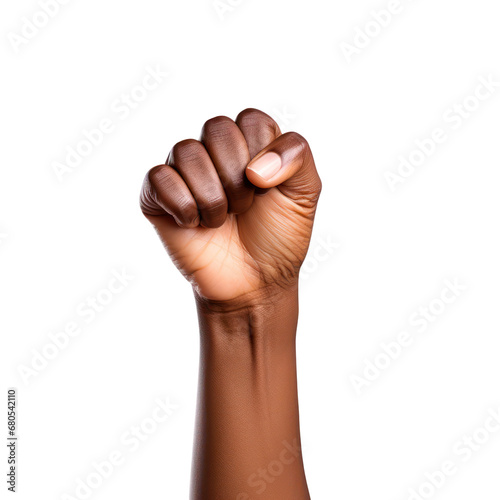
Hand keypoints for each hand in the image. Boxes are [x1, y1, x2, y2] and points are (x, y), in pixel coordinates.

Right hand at [140, 108, 320, 301]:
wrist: (255, 282)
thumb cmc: (278, 236)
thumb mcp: (305, 193)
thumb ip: (297, 156)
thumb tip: (253, 167)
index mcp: (249, 143)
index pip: (250, 119)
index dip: (262, 155)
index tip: (266, 189)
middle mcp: (214, 151)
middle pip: (216, 128)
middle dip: (237, 178)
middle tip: (244, 208)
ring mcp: (184, 171)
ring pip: (187, 152)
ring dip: (212, 197)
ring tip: (221, 220)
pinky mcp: (157, 195)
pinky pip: (158, 177)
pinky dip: (183, 206)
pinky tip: (194, 224)